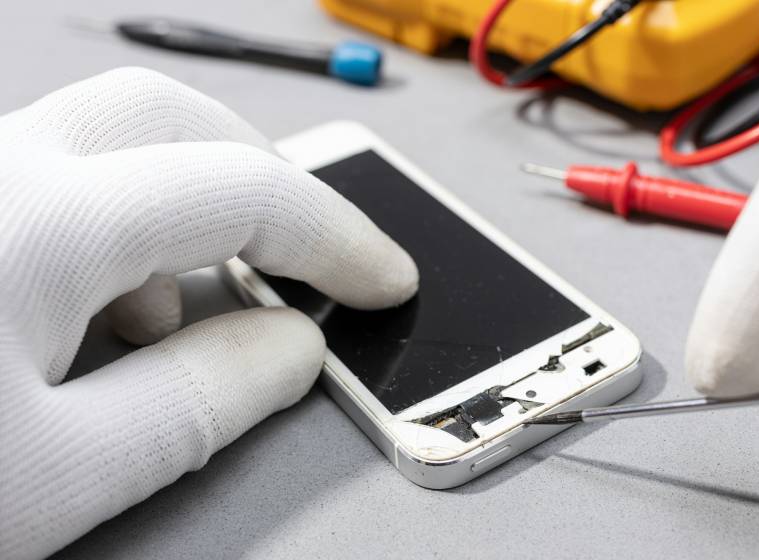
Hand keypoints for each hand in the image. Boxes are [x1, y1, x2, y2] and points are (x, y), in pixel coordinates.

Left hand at [0, 68, 417, 558]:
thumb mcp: (58, 478)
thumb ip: (199, 403)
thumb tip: (291, 348)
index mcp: (33, 224)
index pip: (239, 192)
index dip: (336, 236)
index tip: (384, 278)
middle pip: (170, 117)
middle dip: (264, 180)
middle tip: (314, 254)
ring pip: (108, 140)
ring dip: (183, 204)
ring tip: (197, 304)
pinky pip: (54, 176)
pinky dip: (119, 224)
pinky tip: (108, 307)